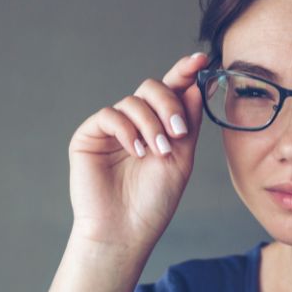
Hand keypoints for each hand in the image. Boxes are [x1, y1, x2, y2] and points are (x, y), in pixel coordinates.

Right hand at [67, 53, 207, 246]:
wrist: (127, 230)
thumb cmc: (154, 200)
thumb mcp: (182, 158)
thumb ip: (188, 121)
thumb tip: (198, 85)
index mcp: (159, 126)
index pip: (172, 91)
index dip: (184, 72)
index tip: (201, 60)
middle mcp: (136, 123)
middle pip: (151, 88)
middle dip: (169, 103)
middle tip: (179, 131)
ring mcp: (112, 128)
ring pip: (133, 101)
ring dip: (151, 124)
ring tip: (158, 152)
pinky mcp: (89, 136)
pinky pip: (110, 115)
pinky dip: (128, 130)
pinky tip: (137, 151)